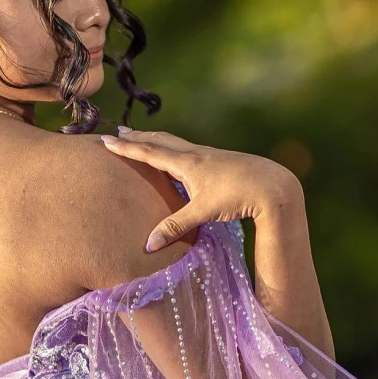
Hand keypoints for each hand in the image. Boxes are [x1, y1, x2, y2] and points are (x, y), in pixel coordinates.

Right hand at [100, 128, 301, 250]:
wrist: (272, 185)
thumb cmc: (236, 196)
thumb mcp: (202, 213)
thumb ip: (174, 227)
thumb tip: (148, 245)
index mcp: (186, 163)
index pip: (149, 152)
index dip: (126, 148)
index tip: (106, 140)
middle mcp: (194, 153)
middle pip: (159, 140)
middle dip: (137, 137)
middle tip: (118, 133)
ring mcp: (207, 154)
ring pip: (173, 142)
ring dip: (154, 139)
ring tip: (141, 138)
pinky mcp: (217, 159)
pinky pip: (185, 149)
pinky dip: (171, 148)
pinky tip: (176, 156)